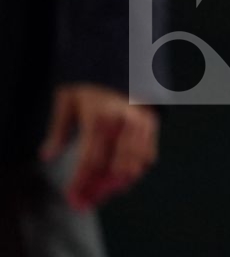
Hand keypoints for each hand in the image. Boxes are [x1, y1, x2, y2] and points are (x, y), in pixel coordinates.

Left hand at [41, 82, 158, 210]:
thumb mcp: (67, 98)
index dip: (82, 183)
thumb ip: (58, 129)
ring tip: (103, 192)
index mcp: (100, 117)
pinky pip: (148, 155)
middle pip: (115, 169)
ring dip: (118, 184)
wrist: (122, 55)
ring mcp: (142, 123)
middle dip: (100, 190)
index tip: (73, 198)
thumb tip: (47, 156)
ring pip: (135, 165)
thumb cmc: (91, 78)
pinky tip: (122, 177)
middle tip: (87, 201)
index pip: (91, 161)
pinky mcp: (154, 122)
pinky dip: (136, 171)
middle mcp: (124, 123)